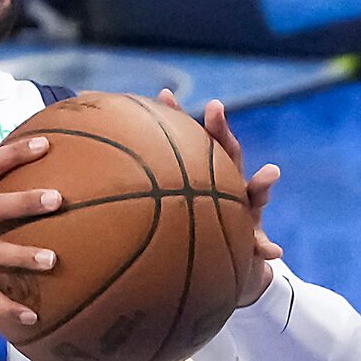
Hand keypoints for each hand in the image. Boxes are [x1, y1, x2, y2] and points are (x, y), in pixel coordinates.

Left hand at [159, 89, 281, 303]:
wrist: (222, 265)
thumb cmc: (192, 233)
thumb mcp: (171, 215)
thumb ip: (145, 194)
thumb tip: (87, 167)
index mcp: (208, 176)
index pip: (193, 142)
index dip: (177, 119)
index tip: (164, 95)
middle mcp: (229, 187)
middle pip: (226, 153)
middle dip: (220, 130)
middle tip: (212, 106)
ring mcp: (245, 212)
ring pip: (255, 193)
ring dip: (262, 183)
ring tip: (270, 172)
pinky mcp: (254, 242)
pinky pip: (261, 245)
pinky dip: (266, 247)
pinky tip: (273, 251)